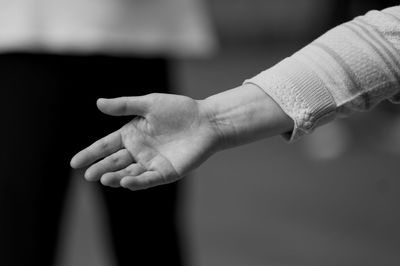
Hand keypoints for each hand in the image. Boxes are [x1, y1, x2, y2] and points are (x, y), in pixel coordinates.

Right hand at [70, 93, 219, 189]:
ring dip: (116, 177)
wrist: (206, 120)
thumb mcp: (149, 104)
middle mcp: (139, 151)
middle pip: (115, 162)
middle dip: (100, 169)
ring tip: (104, 178)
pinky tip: (125, 181)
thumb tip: (98, 103)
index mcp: (132, 134)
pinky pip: (148, 179)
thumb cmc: (179, 109)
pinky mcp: (166, 171)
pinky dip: (137, 181)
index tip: (74, 163)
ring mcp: (152, 162)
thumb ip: (124, 106)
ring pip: (129, 173)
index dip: (91, 154)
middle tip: (88, 175)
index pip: (106, 146)